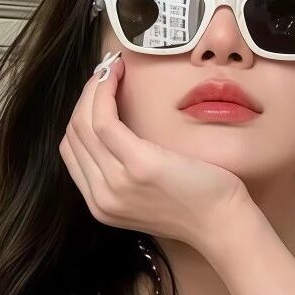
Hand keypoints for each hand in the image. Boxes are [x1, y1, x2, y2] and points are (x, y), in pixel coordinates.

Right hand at [58, 51, 250, 250]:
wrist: (222, 225)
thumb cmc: (196, 205)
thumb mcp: (148, 197)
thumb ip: (124, 176)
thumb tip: (115, 137)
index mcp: (101, 205)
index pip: (72, 151)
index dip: (80, 116)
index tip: (97, 94)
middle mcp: (102, 197)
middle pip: (74, 134)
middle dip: (84, 97)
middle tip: (105, 73)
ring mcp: (117, 183)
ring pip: (84, 123)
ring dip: (93, 88)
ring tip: (111, 69)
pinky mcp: (138, 165)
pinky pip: (104, 119)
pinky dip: (104, 90)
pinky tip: (116, 74)